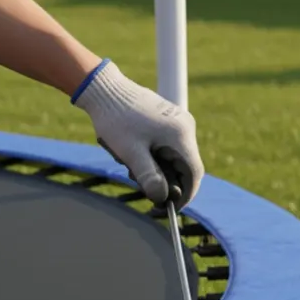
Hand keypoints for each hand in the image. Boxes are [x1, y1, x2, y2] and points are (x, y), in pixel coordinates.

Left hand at [72, 60, 204, 208]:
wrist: (105, 89)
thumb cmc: (116, 119)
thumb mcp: (130, 152)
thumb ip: (149, 177)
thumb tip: (162, 198)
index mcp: (180, 135)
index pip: (194, 174)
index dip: (185, 196)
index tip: (169, 210)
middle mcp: (185, 127)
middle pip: (186, 167)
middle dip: (168, 183)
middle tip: (144, 189)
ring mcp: (179, 122)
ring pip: (177, 158)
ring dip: (159, 170)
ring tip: (132, 166)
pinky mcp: (170, 121)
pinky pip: (170, 148)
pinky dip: (157, 158)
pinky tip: (135, 155)